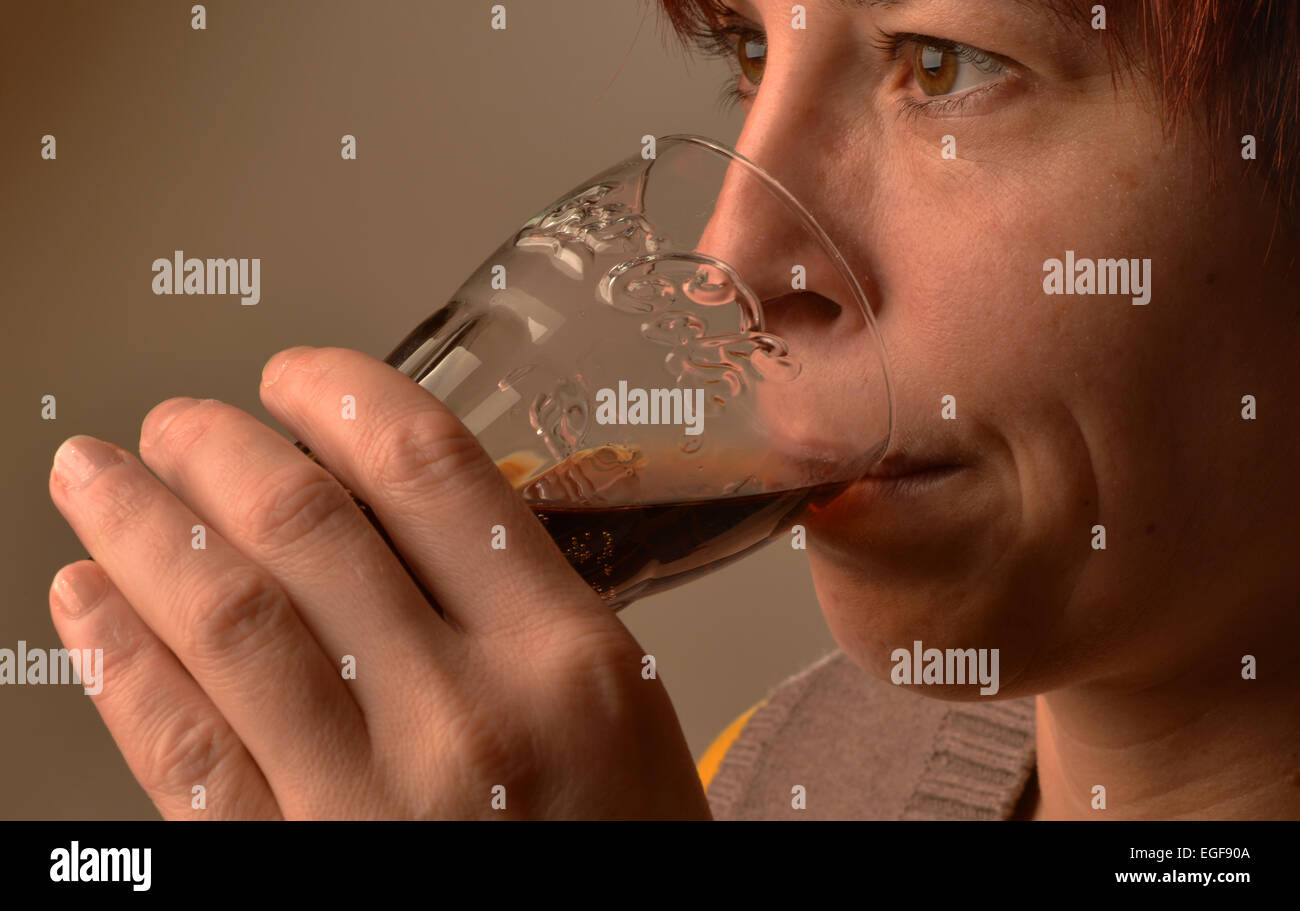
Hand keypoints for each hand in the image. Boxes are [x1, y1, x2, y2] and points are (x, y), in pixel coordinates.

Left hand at [46, 346, 711, 818]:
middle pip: (305, 529)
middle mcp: (465, 716)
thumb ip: (525, 609)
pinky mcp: (293, 866)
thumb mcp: (621, 710)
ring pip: (226, 620)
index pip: (429, 471)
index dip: (340, 396)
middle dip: (216, 450)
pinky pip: (184, 754)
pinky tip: (88, 607)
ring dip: (141, 533)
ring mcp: (368, 801)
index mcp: (565, 656)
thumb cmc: (618, 847)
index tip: (297, 376)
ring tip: (97, 481)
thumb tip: (399, 510)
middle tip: (177, 424)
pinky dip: (121, 666)